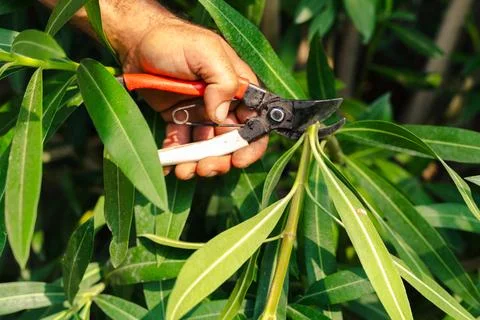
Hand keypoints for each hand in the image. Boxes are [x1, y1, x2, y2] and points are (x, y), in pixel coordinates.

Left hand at [116, 17, 267, 179]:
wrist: (137, 41)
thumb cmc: (175, 41)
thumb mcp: (205, 52)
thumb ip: (222, 80)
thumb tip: (220, 116)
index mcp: (237, 88)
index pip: (255, 121)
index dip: (251, 144)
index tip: (238, 159)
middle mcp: (222, 104)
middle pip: (230, 141)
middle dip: (219, 159)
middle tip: (204, 168)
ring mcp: (200, 113)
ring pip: (206, 147)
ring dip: (197, 163)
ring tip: (183, 170)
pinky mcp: (178, 119)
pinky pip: (181, 143)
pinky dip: (175, 157)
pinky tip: (167, 164)